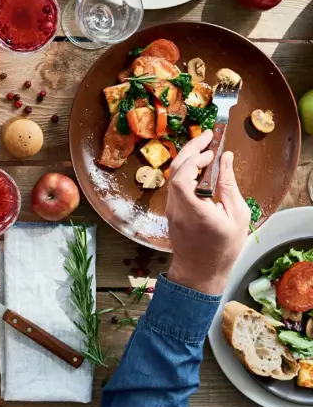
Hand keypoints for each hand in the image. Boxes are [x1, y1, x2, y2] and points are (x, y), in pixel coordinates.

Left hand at [165, 132, 250, 294]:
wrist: (200, 271)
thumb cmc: (223, 248)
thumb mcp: (237, 217)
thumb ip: (229, 185)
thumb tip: (226, 159)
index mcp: (194, 212)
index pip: (181, 179)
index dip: (192, 160)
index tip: (211, 152)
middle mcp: (177, 208)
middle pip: (175, 171)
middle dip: (190, 149)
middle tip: (208, 136)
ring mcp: (170, 208)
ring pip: (173, 175)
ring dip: (188, 158)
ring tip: (206, 147)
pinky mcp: (170, 209)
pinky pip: (175, 183)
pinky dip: (186, 170)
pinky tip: (199, 165)